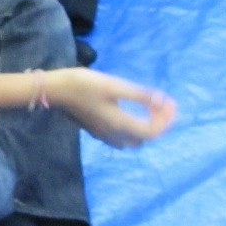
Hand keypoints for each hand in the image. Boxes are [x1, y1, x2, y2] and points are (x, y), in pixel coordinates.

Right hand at [48, 68, 179, 147]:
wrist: (54, 91)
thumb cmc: (83, 85)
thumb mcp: (113, 85)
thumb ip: (139, 94)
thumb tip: (162, 100)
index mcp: (120, 124)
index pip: (152, 131)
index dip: (165, 120)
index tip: (171, 102)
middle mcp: (113, 134)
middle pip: (144, 138)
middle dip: (158, 124)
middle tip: (163, 105)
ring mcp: (104, 135)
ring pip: (133, 140)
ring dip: (146, 128)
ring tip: (150, 109)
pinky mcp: (97, 131)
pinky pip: (122, 137)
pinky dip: (134, 128)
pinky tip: (132, 112)